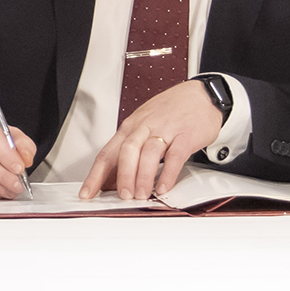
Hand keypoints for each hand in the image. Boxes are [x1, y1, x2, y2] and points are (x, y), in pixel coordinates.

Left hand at [82, 79, 223, 200]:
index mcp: (130, 127)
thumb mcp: (144, 125)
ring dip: (143, 177)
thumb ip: (129, 151)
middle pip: (127, 152)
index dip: (96, 175)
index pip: (108, 153)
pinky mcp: (186, 136)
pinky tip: (163, 187)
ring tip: (142, 195)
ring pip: (148, 154)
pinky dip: (168, 173)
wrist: (202, 95)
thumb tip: (113, 178)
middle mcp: (145, 127)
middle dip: (123, 176)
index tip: (87, 193)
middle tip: (123, 196)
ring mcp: (166, 130)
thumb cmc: (171, 111)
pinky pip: (175, 156)